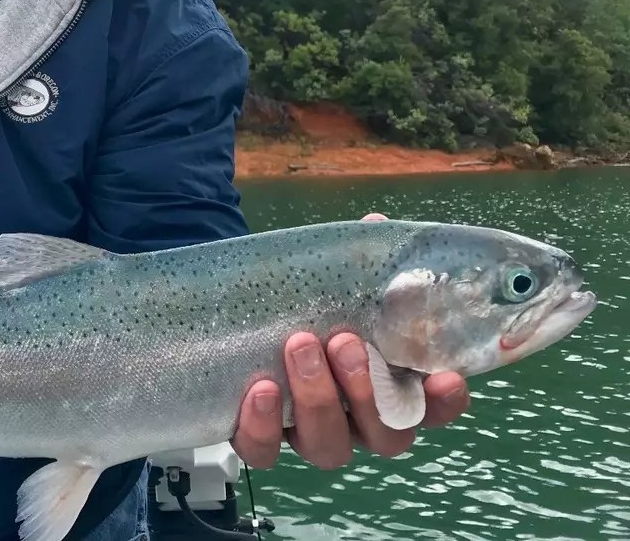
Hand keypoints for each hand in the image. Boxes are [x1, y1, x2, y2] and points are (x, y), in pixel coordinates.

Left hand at [230, 211, 469, 469]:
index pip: (430, 407)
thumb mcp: (331, 279)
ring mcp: (308, 432)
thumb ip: (360, 261)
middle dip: (367, 391)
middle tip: (346, 341)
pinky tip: (260, 389)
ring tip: (300, 345)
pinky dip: (263, 425)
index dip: (443, 403)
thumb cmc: (300, 301)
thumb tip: (375, 226)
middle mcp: (354, 419)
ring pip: (327, 446)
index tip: (445, 378)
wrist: (232, 313)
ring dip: (317, 398)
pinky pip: (264, 450)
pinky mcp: (260, 437)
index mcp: (384, 384)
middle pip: (384, 434)